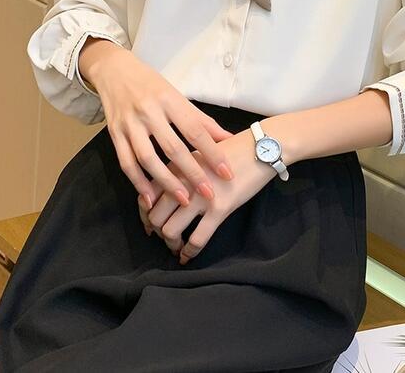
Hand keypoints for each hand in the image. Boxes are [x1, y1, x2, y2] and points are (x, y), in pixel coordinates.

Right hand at [79, 38, 235, 208]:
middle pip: (172, 147)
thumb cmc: (152, 85)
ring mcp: (129, 124)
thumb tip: (229, 139)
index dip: (212, 153)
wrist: (114, 70)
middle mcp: (149, 111)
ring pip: (147, 158)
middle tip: (208, 194)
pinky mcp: (114, 133)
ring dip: (166, 182)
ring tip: (183, 200)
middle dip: (192, 173)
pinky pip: (126, 162)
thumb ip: (202, 120)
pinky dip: (138, 182)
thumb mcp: (178, 96)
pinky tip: (150, 197)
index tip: (227, 173)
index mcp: (169, 99)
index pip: (195, 130)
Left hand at [138, 129, 276, 264]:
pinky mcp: (219, 209)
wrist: (260, 148)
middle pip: (155, 217)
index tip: (149, 225)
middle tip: (165, 238)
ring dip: (171, 244)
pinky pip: (197, 239)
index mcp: (176, 166)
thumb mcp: (198, 152)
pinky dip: (189, 252)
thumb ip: (180, 168)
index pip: (147, 196)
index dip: (145, 215)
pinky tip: (188, 256)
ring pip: (170, 231)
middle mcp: (183, 181)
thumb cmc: (231, 150)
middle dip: (157, 232)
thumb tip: (165, 190)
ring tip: (177, 247)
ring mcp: (201, 196)